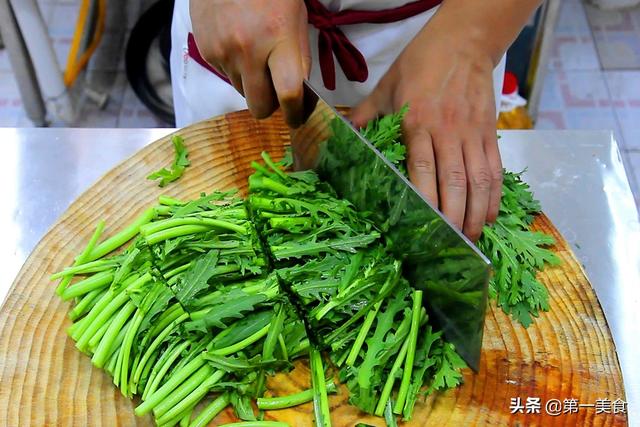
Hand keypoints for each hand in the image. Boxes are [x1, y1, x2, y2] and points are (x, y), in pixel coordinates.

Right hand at [190, 0, 310, 126]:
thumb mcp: (296, 19)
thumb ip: (298, 58)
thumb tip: (299, 94)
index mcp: (278, 37)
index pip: (289, 93)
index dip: (295, 113)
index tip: (297, 119)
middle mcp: (249, 49)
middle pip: (260, 105)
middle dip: (270, 106)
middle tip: (277, 93)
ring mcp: (224, 52)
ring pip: (242, 92)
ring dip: (252, 84)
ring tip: (256, 55)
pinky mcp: (207, 51)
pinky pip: (226, 75)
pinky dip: (236, 68)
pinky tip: (239, 43)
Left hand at [351, 24, 502, 241]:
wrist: (463, 40)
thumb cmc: (419, 63)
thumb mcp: (384, 87)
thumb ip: (364, 116)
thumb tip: (341, 139)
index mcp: (417, 122)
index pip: (423, 169)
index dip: (425, 201)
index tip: (422, 227)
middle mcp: (448, 131)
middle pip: (455, 182)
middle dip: (453, 217)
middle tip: (448, 244)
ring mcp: (472, 133)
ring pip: (479, 180)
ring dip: (476, 212)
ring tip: (469, 238)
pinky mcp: (490, 132)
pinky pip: (495, 169)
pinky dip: (494, 195)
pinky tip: (488, 215)